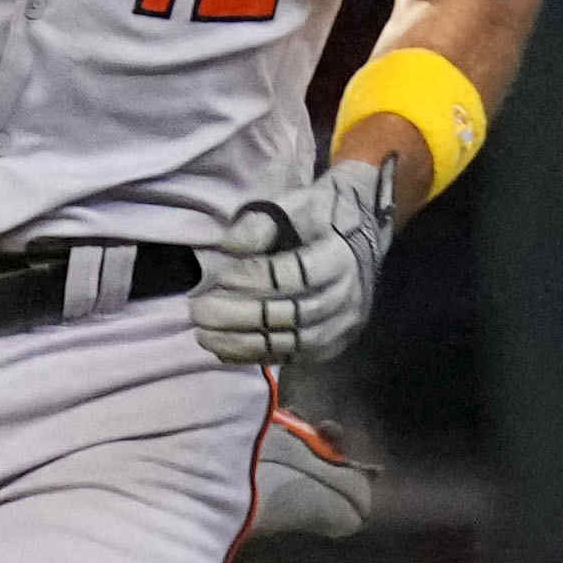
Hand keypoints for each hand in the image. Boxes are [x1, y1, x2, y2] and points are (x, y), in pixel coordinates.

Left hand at [192, 153, 394, 366]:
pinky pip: (291, 357)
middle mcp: (347, 297)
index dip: (256, 278)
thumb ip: (263, 221)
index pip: (296, 275)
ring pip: (290, 342)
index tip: (220, 277)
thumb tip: (230, 245)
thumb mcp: (296, 205)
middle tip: (199, 310)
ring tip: (203, 334)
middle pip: (291, 314)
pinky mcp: (331, 345)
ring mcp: (342, 326)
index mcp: (340, 257)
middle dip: (239, 315)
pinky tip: (223, 349)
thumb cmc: (321, 217)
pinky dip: (255, 356)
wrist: (362, 237)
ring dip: (242, 342)